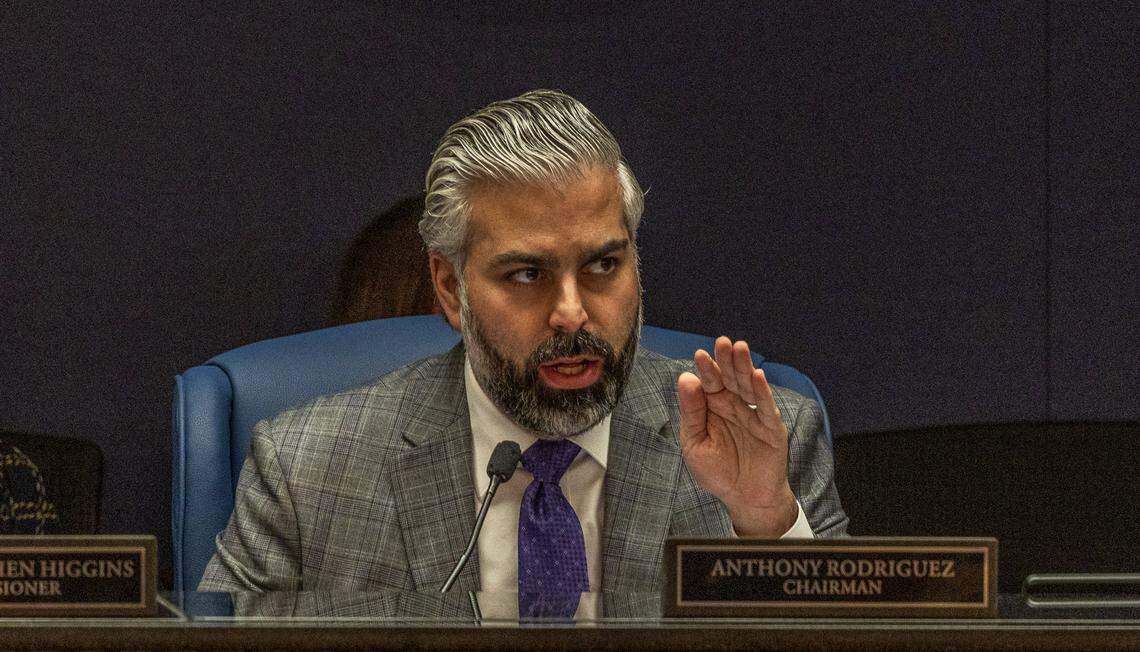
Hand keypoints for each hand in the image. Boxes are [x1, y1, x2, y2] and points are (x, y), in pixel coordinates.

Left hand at [678, 337, 797, 536]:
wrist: (744, 498)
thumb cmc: (717, 471)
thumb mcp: (695, 443)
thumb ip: (691, 413)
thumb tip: (686, 378)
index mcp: (712, 407)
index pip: (708, 383)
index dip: (705, 369)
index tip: (700, 355)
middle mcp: (734, 405)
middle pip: (729, 378)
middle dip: (726, 360)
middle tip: (722, 342)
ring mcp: (753, 414)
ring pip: (749, 386)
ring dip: (744, 367)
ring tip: (740, 347)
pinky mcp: (771, 428)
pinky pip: (766, 407)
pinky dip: (762, 392)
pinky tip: (757, 375)